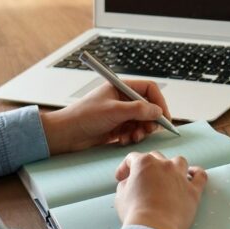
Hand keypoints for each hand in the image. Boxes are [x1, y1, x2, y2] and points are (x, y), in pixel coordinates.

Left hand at [40, 80, 172, 154]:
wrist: (65, 134)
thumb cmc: (83, 117)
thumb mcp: (114, 111)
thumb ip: (138, 110)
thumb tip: (158, 112)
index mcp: (120, 88)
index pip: (148, 89)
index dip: (158, 102)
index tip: (164, 117)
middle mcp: (121, 100)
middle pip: (147, 107)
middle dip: (150, 120)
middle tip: (149, 130)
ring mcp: (119, 114)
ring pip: (141, 121)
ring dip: (141, 131)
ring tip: (134, 137)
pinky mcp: (115, 128)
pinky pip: (132, 131)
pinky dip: (132, 137)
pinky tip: (124, 141)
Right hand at [114, 151, 206, 228]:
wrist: (153, 228)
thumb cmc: (134, 212)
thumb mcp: (120, 195)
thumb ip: (126, 184)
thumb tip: (130, 183)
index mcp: (144, 163)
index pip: (133, 158)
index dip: (125, 167)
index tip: (121, 178)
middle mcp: (164, 165)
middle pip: (156, 157)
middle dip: (147, 166)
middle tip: (142, 179)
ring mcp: (180, 176)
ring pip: (179, 161)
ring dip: (172, 166)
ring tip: (169, 174)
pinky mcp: (193, 191)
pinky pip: (200, 176)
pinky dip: (197, 173)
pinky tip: (192, 174)